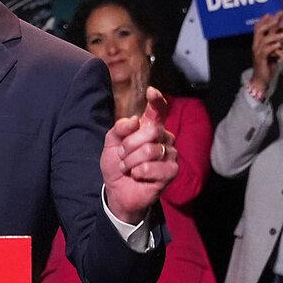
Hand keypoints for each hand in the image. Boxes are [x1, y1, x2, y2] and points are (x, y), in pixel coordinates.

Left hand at [100, 89, 177, 224]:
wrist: (117, 190)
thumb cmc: (117, 165)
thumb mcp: (110, 144)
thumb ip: (119, 129)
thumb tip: (134, 120)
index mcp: (149, 128)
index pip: (158, 110)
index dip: (156, 100)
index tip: (151, 91)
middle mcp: (163, 138)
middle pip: (151, 130)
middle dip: (130, 144)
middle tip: (122, 155)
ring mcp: (170, 154)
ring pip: (150, 150)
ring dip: (131, 161)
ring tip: (128, 168)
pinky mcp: (171, 171)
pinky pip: (152, 167)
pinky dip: (138, 172)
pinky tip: (138, 176)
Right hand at [250, 11, 282, 88]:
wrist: (261, 79)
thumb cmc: (267, 65)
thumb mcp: (271, 52)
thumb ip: (275, 43)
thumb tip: (282, 33)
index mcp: (257, 42)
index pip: (258, 27)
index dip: (264, 19)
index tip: (273, 13)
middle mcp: (256, 45)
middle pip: (260, 30)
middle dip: (269, 22)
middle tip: (279, 16)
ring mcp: (257, 52)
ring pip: (264, 40)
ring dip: (274, 35)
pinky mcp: (261, 59)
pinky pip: (266, 51)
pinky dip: (273, 47)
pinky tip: (279, 45)